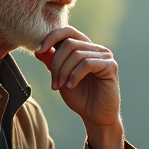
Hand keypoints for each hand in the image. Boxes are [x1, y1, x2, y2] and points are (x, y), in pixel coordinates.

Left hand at [35, 27, 123, 148]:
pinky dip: (75, 75)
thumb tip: (39, 50)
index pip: (67, 31)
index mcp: (84, 48)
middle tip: (54, 83)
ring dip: (64, 72)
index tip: (38, 52)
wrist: (95, 117)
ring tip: (61, 87)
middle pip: (69, 43)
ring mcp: (105, 56)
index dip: (51, 38)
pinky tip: (72, 86)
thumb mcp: (60, 78)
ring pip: (77, 54)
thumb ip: (52, 63)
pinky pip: (87, 64)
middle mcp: (95, 49)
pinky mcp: (111, 66)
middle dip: (56, 64)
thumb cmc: (80, 98)